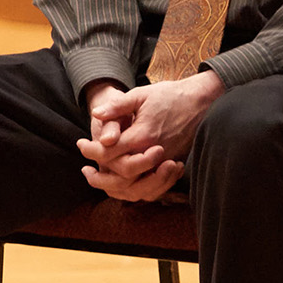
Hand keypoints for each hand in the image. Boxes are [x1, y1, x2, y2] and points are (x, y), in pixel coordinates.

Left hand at [76, 73, 224, 201]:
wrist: (203, 101)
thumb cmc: (170, 95)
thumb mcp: (141, 95)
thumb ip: (118, 106)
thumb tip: (95, 114)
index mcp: (143, 135)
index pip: (110, 152)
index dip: (91, 151)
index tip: (80, 144)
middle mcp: (155, 153)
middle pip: (123, 174)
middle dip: (101, 175)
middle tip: (85, 168)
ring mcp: (167, 161)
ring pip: (139, 186)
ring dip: (116, 186)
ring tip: (99, 178)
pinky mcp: (174, 165)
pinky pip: (154, 187)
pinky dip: (136, 188)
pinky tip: (122, 182)